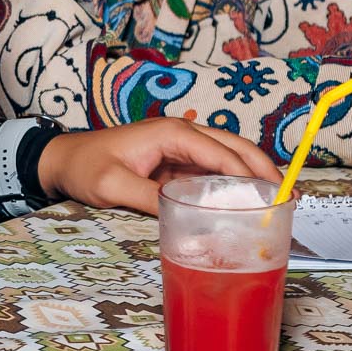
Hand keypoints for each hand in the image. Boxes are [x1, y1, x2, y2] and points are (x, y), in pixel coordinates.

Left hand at [37, 118, 280, 214]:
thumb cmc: (84, 166)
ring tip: (277, 203)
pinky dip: (231, 186)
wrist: (62, 160)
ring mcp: (179, 148)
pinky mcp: (174, 164)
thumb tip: (185, 218)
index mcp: (171, 132)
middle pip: (234, 148)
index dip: (249, 173)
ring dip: (252, 177)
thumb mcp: (111, 186)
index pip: (220, 151)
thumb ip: (149, 199)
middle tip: (289, 198)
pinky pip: (210, 173)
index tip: (272, 196)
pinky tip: (245, 205)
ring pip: (226, 159)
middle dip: (263, 170)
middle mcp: (180, 134)